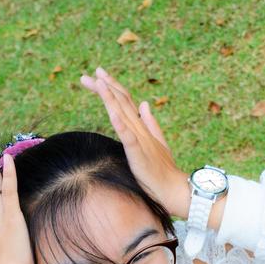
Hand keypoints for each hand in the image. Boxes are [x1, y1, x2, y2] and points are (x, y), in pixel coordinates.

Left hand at [80, 67, 189, 217]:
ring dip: (111, 98)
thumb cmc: (164, 170)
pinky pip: (129, 137)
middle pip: (122, 103)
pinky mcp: (139, 153)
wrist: (174, 189)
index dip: (113, 88)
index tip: (99, 76)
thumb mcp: (158, 143)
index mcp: (142, 128)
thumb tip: (144, 103)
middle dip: (106, 87)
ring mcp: (141, 140)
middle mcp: (140, 130)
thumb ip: (151, 123)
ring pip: (124, 115)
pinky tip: (112, 113)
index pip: (126, 102)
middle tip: (90, 74)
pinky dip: (121, 124)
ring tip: (98, 83)